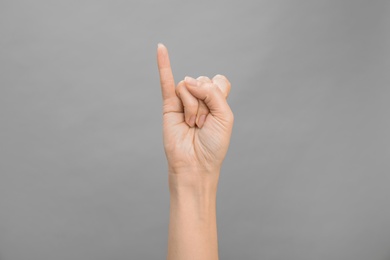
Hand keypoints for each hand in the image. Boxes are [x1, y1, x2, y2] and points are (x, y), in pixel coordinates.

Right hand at [157, 44, 233, 174]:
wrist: (195, 164)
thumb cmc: (213, 145)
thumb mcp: (224, 116)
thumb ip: (212, 92)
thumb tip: (187, 80)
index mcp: (216, 100)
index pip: (218, 80)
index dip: (218, 90)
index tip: (216, 108)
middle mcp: (200, 98)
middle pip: (204, 82)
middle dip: (205, 103)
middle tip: (203, 124)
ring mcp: (183, 101)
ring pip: (187, 86)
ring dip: (193, 107)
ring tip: (192, 125)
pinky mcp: (168, 106)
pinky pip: (165, 81)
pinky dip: (163, 64)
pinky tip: (160, 48)